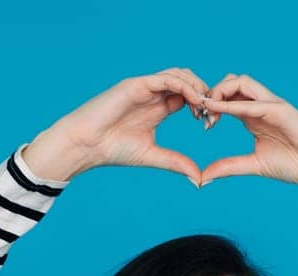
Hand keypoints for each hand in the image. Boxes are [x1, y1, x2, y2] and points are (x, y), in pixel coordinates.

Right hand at [26, 69, 211, 185]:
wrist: (86, 145)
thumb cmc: (112, 150)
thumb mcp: (152, 156)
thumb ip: (175, 162)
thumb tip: (198, 178)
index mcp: (158, 108)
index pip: (188, 97)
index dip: (202, 106)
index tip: (209, 124)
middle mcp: (153, 94)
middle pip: (187, 81)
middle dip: (204, 93)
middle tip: (211, 113)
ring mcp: (145, 87)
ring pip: (179, 75)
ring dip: (196, 87)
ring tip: (204, 105)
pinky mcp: (137, 84)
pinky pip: (166, 78)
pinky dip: (184, 86)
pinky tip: (193, 100)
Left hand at [196, 74, 297, 197]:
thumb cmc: (295, 165)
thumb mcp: (254, 165)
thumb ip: (229, 167)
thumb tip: (203, 177)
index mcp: (254, 116)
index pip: (228, 96)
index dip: (210, 105)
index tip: (203, 123)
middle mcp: (262, 105)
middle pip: (232, 82)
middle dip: (212, 93)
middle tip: (202, 116)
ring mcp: (272, 105)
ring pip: (241, 82)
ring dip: (220, 92)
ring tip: (209, 112)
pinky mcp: (282, 110)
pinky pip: (253, 102)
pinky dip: (232, 105)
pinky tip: (217, 111)